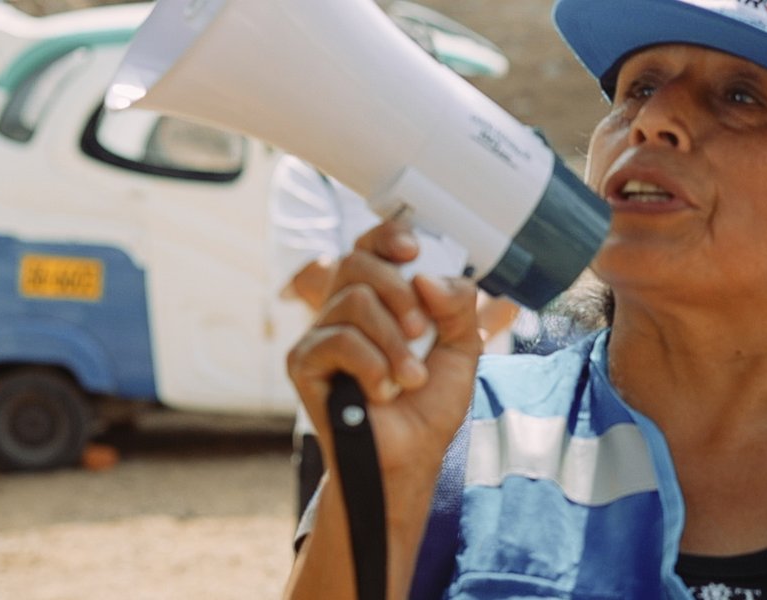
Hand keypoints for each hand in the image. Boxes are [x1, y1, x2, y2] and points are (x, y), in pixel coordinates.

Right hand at [286, 217, 482, 479]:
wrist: (410, 455)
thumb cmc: (430, 403)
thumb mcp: (463, 346)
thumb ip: (457, 304)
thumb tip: (424, 277)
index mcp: (378, 298)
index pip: (369, 246)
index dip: (387, 237)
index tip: (413, 251)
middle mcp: (343, 309)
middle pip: (357, 263)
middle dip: (399, 292)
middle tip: (422, 331)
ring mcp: (319, 334)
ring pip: (353, 302)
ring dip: (394, 342)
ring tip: (411, 378)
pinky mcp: (303, 363)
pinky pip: (338, 340)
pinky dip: (372, 366)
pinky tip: (382, 392)